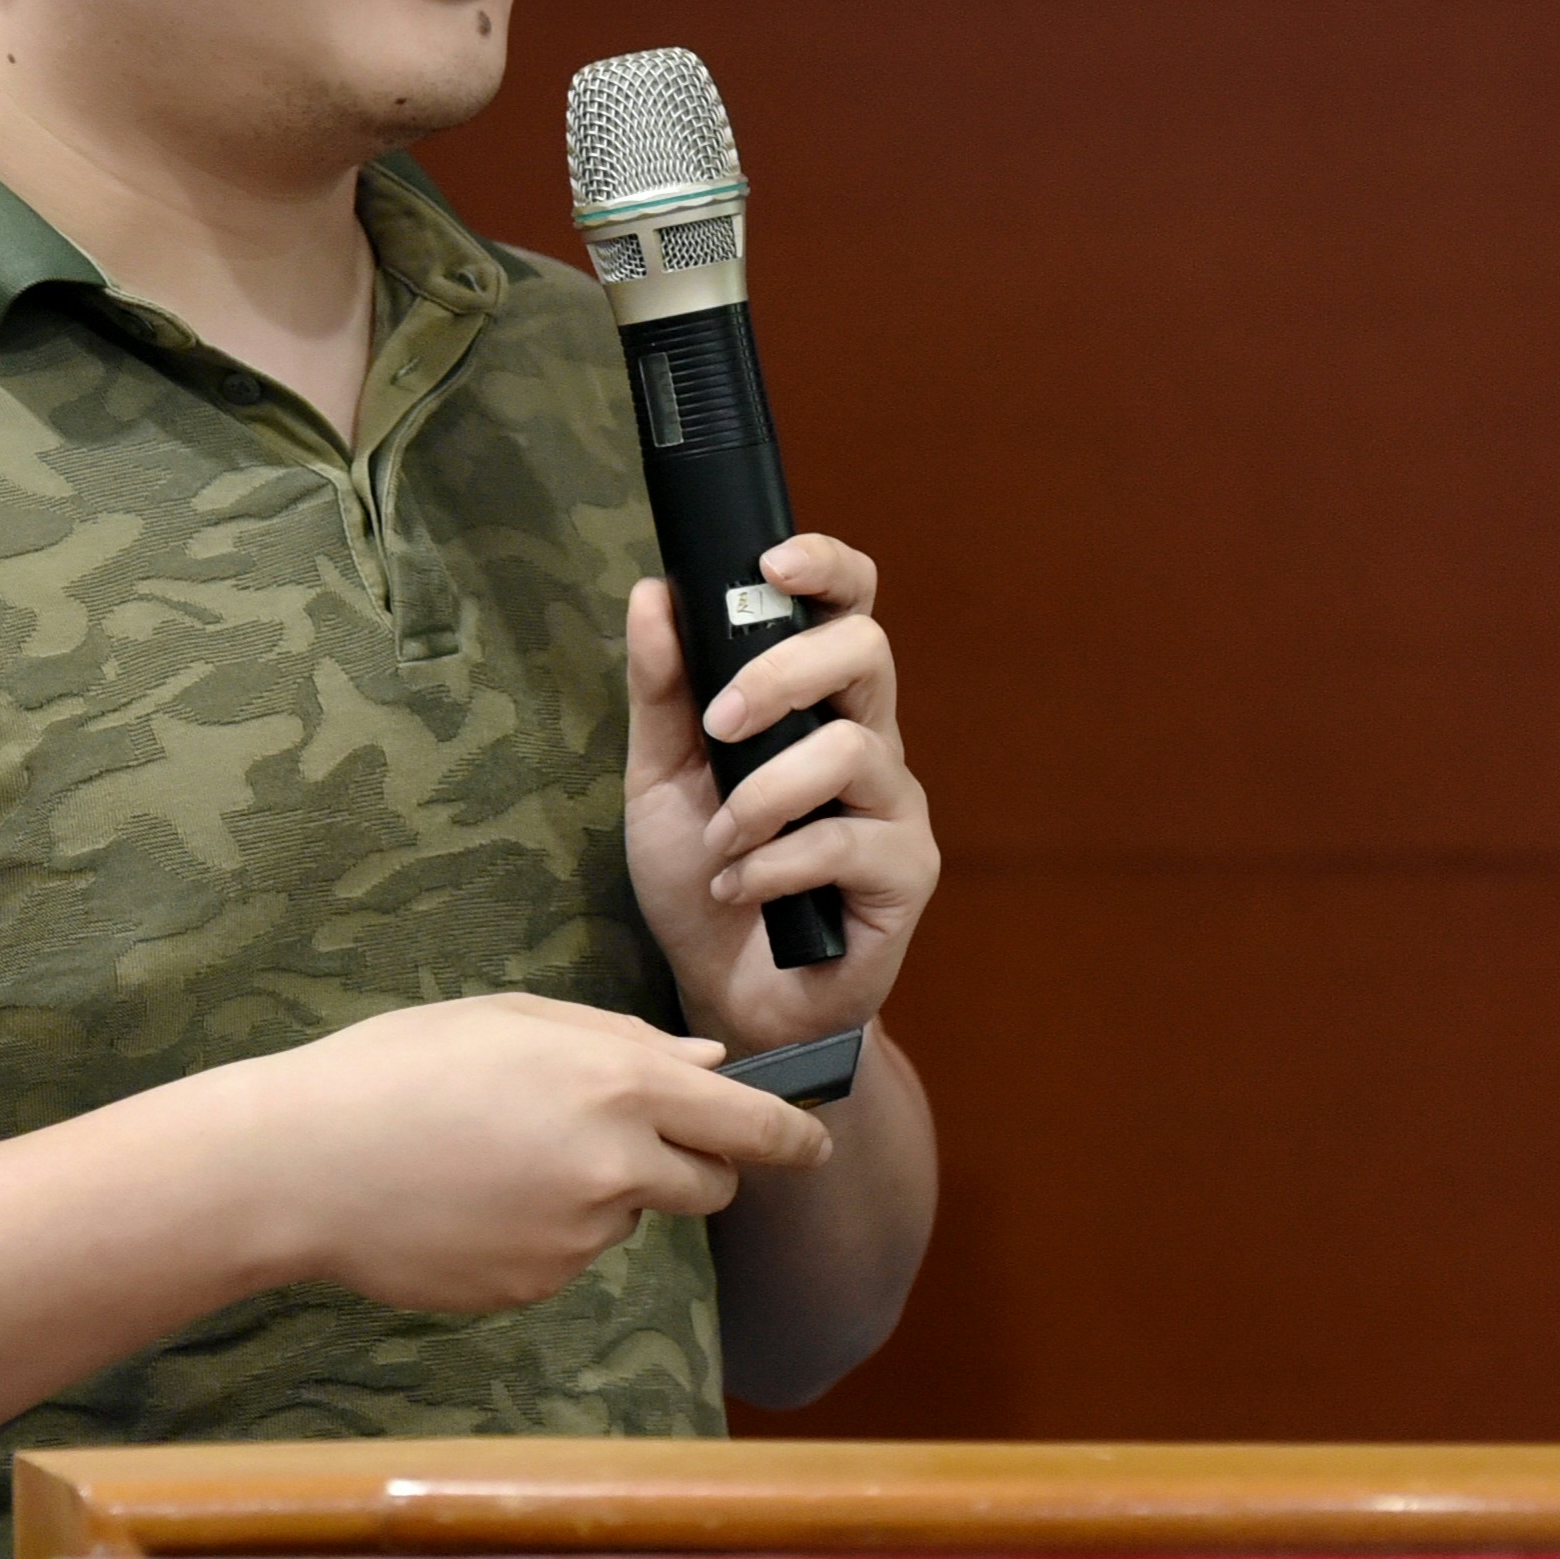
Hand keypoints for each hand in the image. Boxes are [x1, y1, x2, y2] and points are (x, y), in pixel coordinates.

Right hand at [211, 991, 831, 1311]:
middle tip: (629, 1141)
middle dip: (697, 1165)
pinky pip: (572, 1256)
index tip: (812, 1144)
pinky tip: (475, 1200)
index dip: (794, 1137)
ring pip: (632, 1218)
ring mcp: (579, 1238)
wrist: (303, 1162)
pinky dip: (545, 1233)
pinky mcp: (539, 1286)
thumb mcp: (513, 1019)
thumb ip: (625, 1038)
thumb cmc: (400, 1066)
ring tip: (503, 1158)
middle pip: (713, 1185)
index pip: (754, 1125)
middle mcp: (617, 1166)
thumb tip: (709, 1059)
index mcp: (621, 1083)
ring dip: (603, 1194)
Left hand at [622, 534, 939, 1055]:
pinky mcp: (907, 871)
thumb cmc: (702, 883)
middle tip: (718, 726)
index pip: (849, 608)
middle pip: (865, 652)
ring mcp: (895, 805)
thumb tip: (652, 594)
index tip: (772, 561)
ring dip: (762, 796)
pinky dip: (773, 863)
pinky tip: (739, 886)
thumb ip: (660, 692)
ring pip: (850, 750)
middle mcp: (869, 741)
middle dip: (781, 675)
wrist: (727, 997)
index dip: (828, 568)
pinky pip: (844, 840)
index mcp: (816, 705)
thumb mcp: (659, 780)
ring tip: (721, 842)